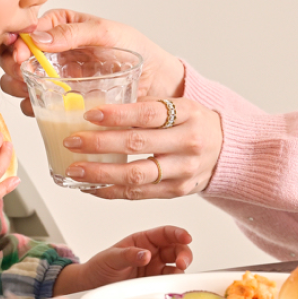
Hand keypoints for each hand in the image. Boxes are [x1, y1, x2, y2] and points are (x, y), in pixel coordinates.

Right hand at [0, 9, 186, 116]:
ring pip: (20, 80)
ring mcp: (56, 75)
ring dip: (17, 87)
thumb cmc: (136, 50)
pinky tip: (41, 107)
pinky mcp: (61, 99)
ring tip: (29, 92)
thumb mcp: (107, 34)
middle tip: (21, 77)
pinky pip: (36, 103)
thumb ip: (74, 33)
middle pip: (17, 56)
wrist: (155, 81)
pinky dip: (31, 106)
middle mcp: (54, 50)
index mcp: (61, 26)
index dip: (18, 43)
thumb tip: (39, 38)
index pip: (28, 30)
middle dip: (12, 66)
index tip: (22, 56)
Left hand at [53, 226, 193, 293]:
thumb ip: (129, 255)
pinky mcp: (154, 282)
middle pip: (176, 248)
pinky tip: (171, 284)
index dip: (178, 233)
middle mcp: (153, 252)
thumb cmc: (100, 266)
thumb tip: (146, 255)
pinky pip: (169, 280)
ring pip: (176, 265)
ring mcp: (155, 268)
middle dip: (184, 253)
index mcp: (143, 240)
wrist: (92, 286)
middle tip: (181, 263)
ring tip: (176, 274)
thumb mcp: (111, 257)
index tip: (187, 237)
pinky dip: (174, 282)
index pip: (165, 233)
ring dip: (180, 269)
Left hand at [58, 96, 223, 200]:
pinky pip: (139, 194)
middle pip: (138, 145)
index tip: (90, 114)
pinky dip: (111, 191)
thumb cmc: (194, 124)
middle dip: (99, 144)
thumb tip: (98, 104)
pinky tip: (91, 186)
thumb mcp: (180, 105)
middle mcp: (188, 143)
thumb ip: (147, 106)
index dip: (118, 114)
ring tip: (75, 169)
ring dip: (100, 174)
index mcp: (188, 114)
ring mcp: (184, 171)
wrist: (226, 151)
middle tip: (71, 141)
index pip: (149, 113)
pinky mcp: (177, 191)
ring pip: (137, 176)